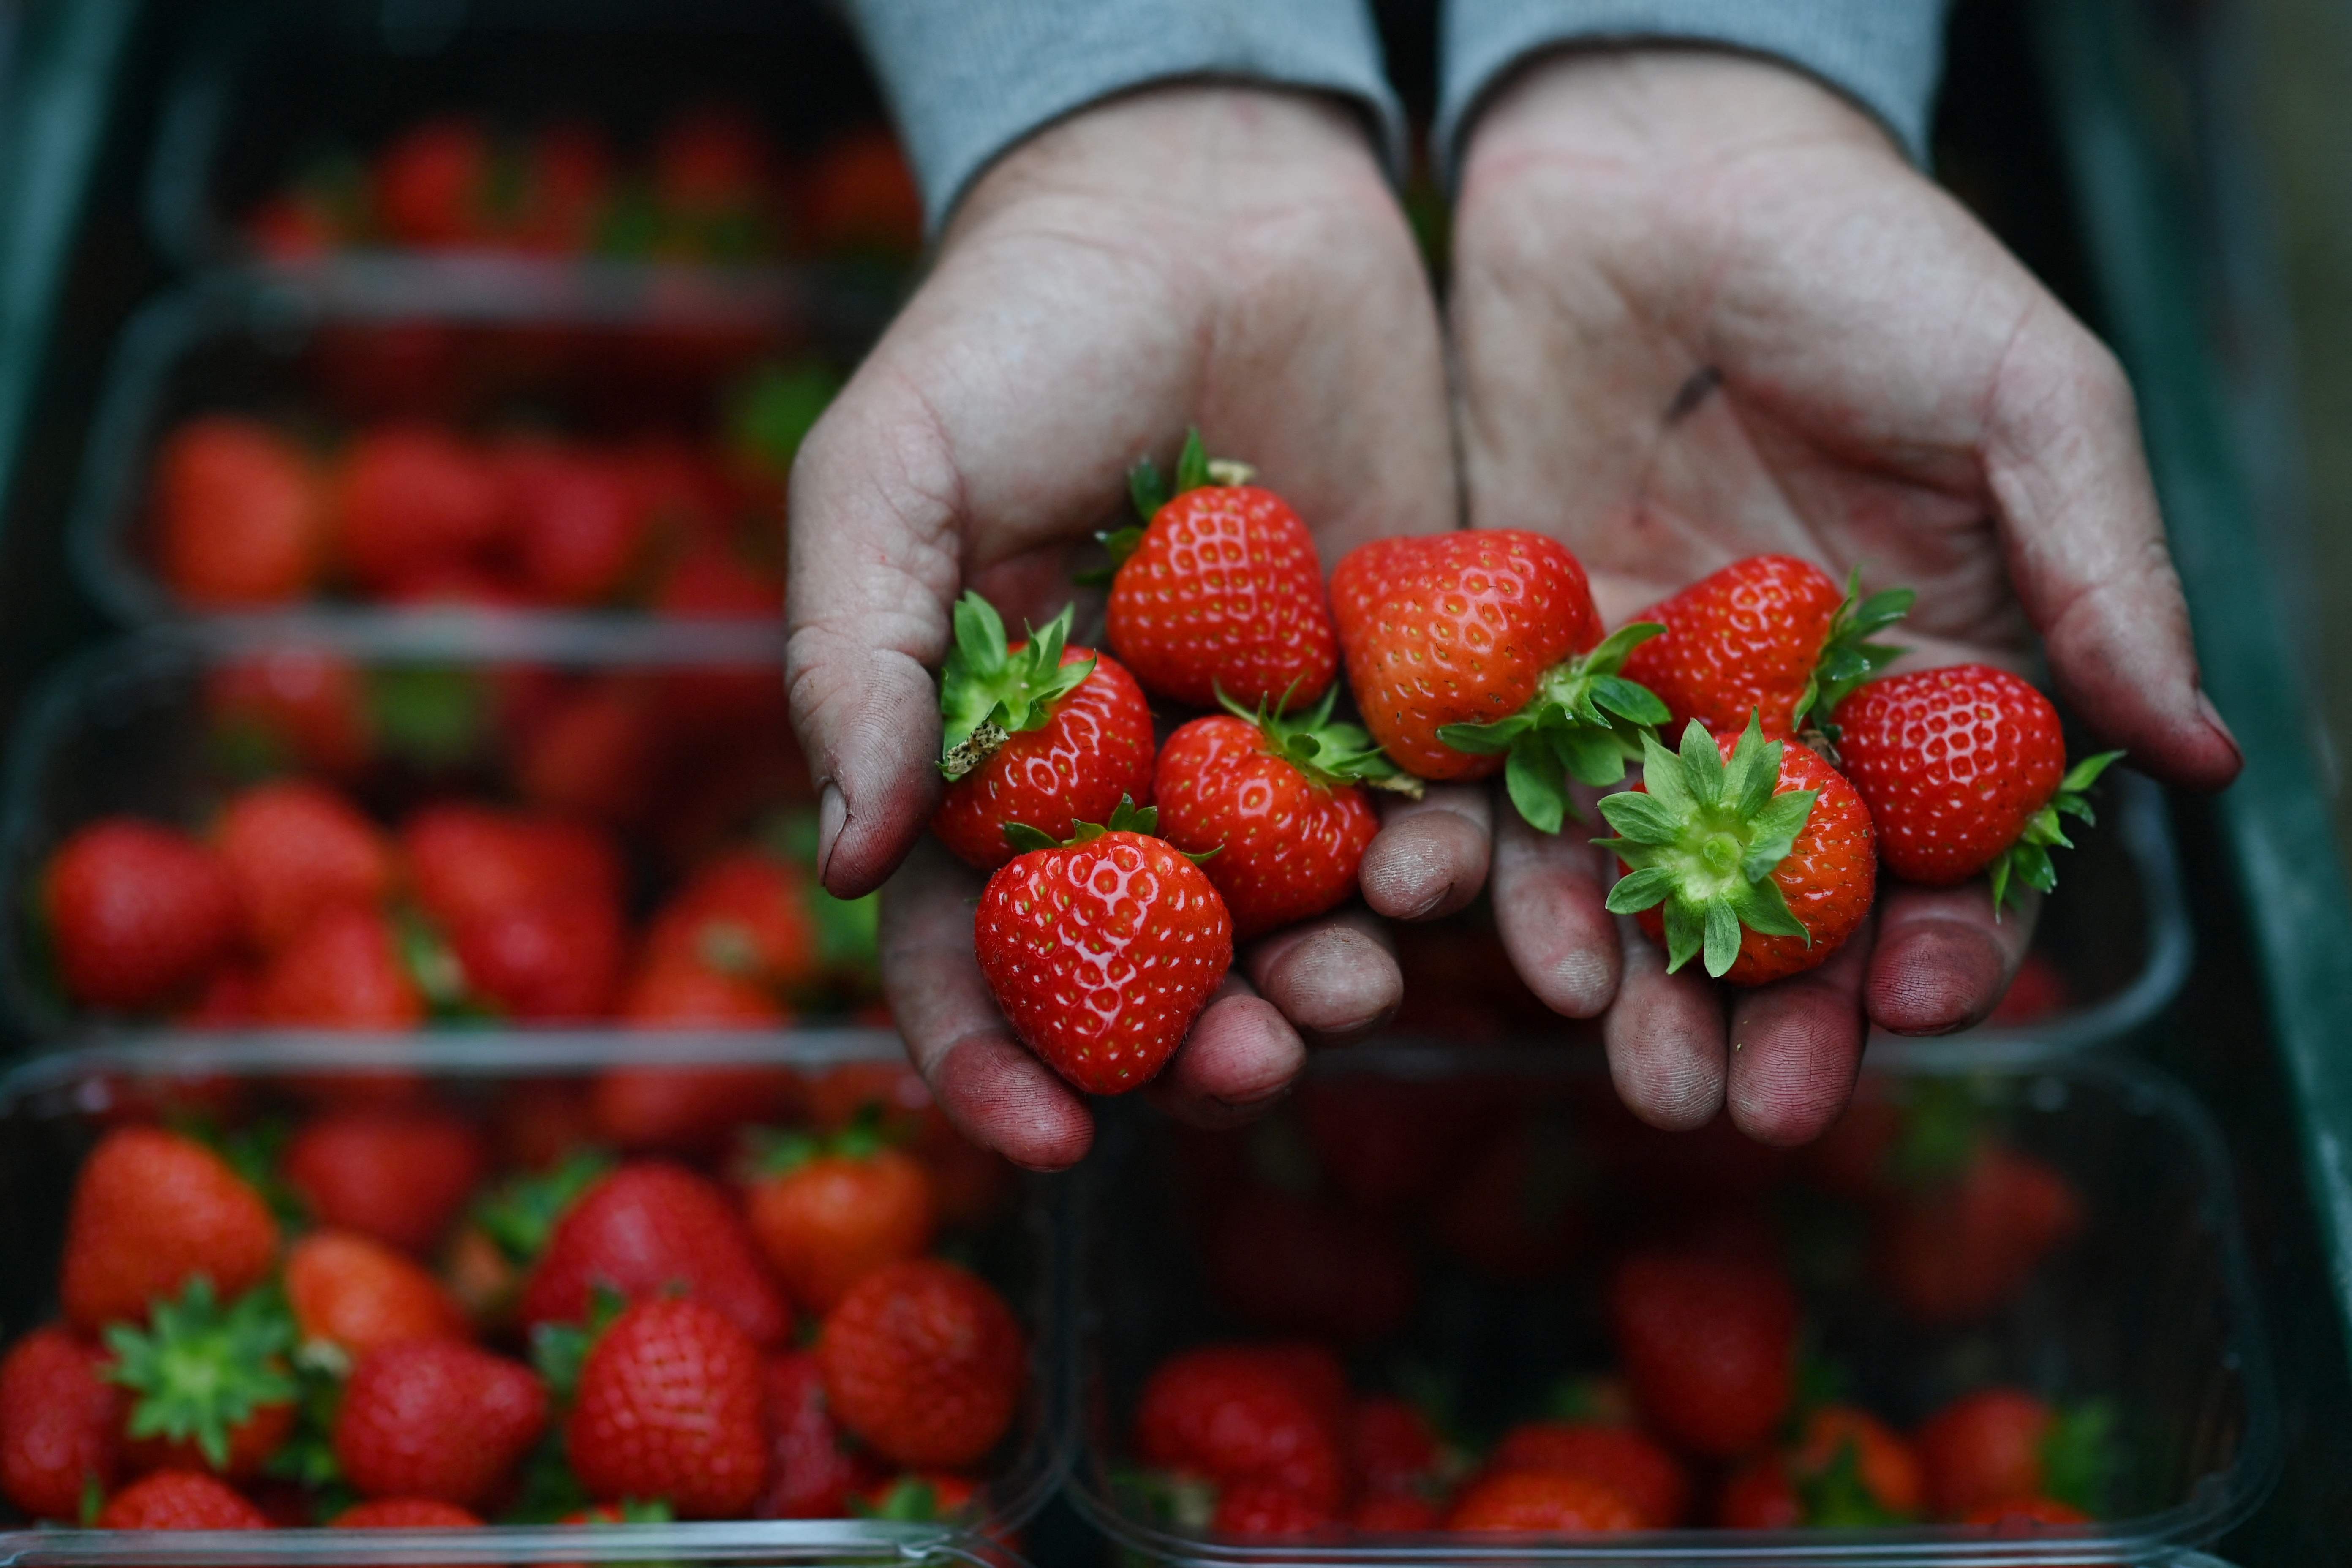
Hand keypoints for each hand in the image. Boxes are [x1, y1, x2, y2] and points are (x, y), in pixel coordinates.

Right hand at [786, 86, 1453, 1168]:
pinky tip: (1455, 879)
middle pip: (1152, 974)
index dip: (992, 1060)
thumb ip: (854, 663)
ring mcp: (1267, 750)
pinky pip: (1424, 817)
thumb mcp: (889, 474)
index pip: (972, 951)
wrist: (1209, 201)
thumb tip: (839, 866)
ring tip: (1363, 984)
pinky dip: (1442, 873)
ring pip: (1298, 922)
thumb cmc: (1015, 332)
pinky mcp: (1396, 694)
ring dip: (1328, 983)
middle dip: (1193, 1053)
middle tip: (1249, 1073)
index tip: (1041, 1142)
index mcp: (991, 766)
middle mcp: (1130, 785)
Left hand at [1366, 48, 2238, 1143]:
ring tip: (1633, 1074)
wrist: (1653, 174)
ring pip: (1646, 883)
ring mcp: (1650, 701)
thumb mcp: (2026, 396)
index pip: (1949, 853)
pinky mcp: (1519, 667)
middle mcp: (1790, 716)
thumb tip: (2204, 754)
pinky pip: (1511, 798)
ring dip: (1640, 988)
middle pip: (1789, 906)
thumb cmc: (1870, 262)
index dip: (1939, 939)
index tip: (1910, 997)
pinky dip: (1508, 877)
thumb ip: (2103, 572)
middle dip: (1774, 1013)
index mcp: (1934, 675)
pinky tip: (1506, 942)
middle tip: (1745, 1109)